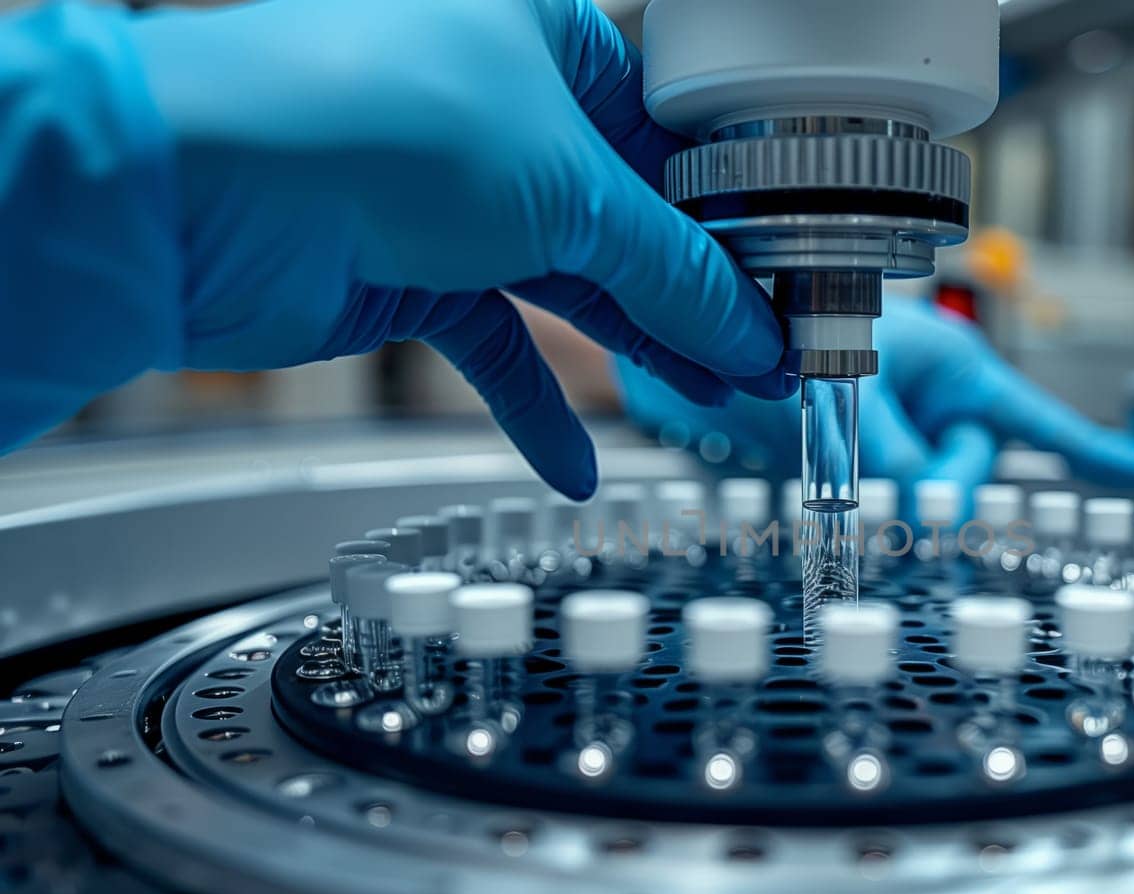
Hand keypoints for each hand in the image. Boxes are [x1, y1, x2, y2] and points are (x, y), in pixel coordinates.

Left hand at [126, 0, 786, 498]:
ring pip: (576, 284)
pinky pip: (495, 345)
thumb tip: (754, 323)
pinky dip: (535, 405)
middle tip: (776, 360)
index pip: (670, 137)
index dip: (737, 218)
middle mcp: (498, 107)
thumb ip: (671, 266)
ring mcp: (450, 196)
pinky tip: (577, 462)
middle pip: (630, 218)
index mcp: (543, 34)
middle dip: (703, 297)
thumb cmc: (363, 118)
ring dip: (645, 351)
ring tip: (722, 404)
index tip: (791, 284)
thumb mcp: (563, 185)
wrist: (194, 195)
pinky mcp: (408, 273)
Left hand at [616, 294, 1133, 516]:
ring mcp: (895, 439)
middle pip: (969, 472)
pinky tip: (870, 535)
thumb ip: (888, 441)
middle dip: (940, 480)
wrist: (698, 339)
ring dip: (889, 495)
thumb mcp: (848, 375)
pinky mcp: (853, 466)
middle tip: (891, 473)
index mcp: (954, 367)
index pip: (1036, 418)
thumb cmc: (780, 320)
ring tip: (836, 444)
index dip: (1090, 448)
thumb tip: (920, 504)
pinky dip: (872, 517)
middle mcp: (932, 406)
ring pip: (917, 495)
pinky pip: (878, 501)